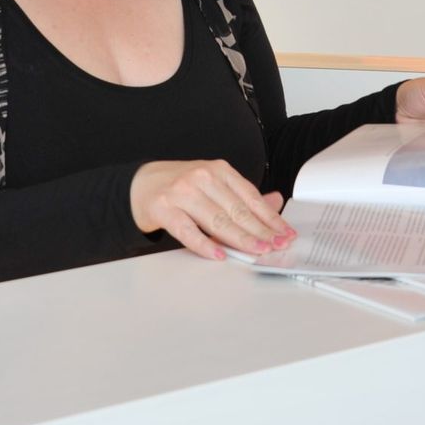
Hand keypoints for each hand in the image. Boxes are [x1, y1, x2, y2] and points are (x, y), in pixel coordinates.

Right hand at [129, 160, 296, 260]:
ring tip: (257, 251)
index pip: (250, 196)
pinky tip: (219, 254)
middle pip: (236, 209)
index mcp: (217, 170)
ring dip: (240, 238)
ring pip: (216, 220)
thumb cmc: (180, 186)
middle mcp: (201, 178)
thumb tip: (275, 203)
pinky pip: (187, 230)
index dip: (269, 217)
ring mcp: (181, 192)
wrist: (139, 184)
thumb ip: (242, 196)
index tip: (284, 232)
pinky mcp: (163, 209)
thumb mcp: (213, 185)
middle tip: (277, 245)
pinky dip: (204, 244)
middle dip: (260, 230)